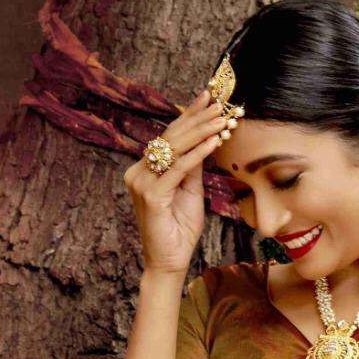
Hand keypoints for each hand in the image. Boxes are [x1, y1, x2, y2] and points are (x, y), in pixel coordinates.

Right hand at [123, 90, 228, 273]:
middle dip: (198, 119)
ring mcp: (141, 184)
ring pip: (174, 149)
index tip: (208, 97)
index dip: (189, 116)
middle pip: (170, 137)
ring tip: (221, 119)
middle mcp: (137, 173)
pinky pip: (178, 168)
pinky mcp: (151, 195)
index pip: (168, 137)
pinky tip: (214, 142)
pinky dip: (198, 154)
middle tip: (220, 104)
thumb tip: (205, 137)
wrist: (169, 261)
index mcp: (144, 170)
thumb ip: (193, 165)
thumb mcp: (190, 190)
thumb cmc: (179, 229)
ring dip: (201, 132)